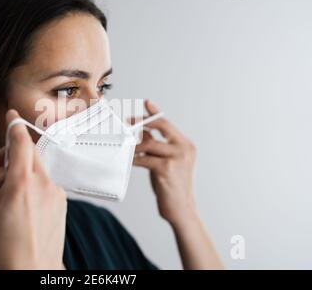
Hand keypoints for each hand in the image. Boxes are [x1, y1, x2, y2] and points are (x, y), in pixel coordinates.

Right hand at [0, 110, 66, 269]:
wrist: (33, 269)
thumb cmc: (7, 247)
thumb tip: (5, 181)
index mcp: (21, 184)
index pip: (21, 143)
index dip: (15, 126)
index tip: (13, 116)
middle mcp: (43, 184)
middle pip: (31, 153)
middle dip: (13, 152)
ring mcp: (56, 192)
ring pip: (38, 168)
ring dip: (22, 171)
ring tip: (7, 189)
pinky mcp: (62, 201)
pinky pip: (47, 182)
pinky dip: (34, 183)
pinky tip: (24, 200)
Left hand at [132, 100, 197, 225]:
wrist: (181, 208)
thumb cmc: (172, 184)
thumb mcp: (169, 161)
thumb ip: (160, 146)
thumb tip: (144, 131)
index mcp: (186, 145)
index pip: (168, 123)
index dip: (154, 113)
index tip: (146, 103)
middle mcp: (184, 149)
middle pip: (160, 126)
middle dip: (141, 123)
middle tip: (127, 123)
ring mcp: (176, 158)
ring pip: (149, 143)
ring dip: (134, 143)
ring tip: (125, 144)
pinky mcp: (165, 169)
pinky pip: (144, 158)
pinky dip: (134, 158)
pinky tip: (128, 159)